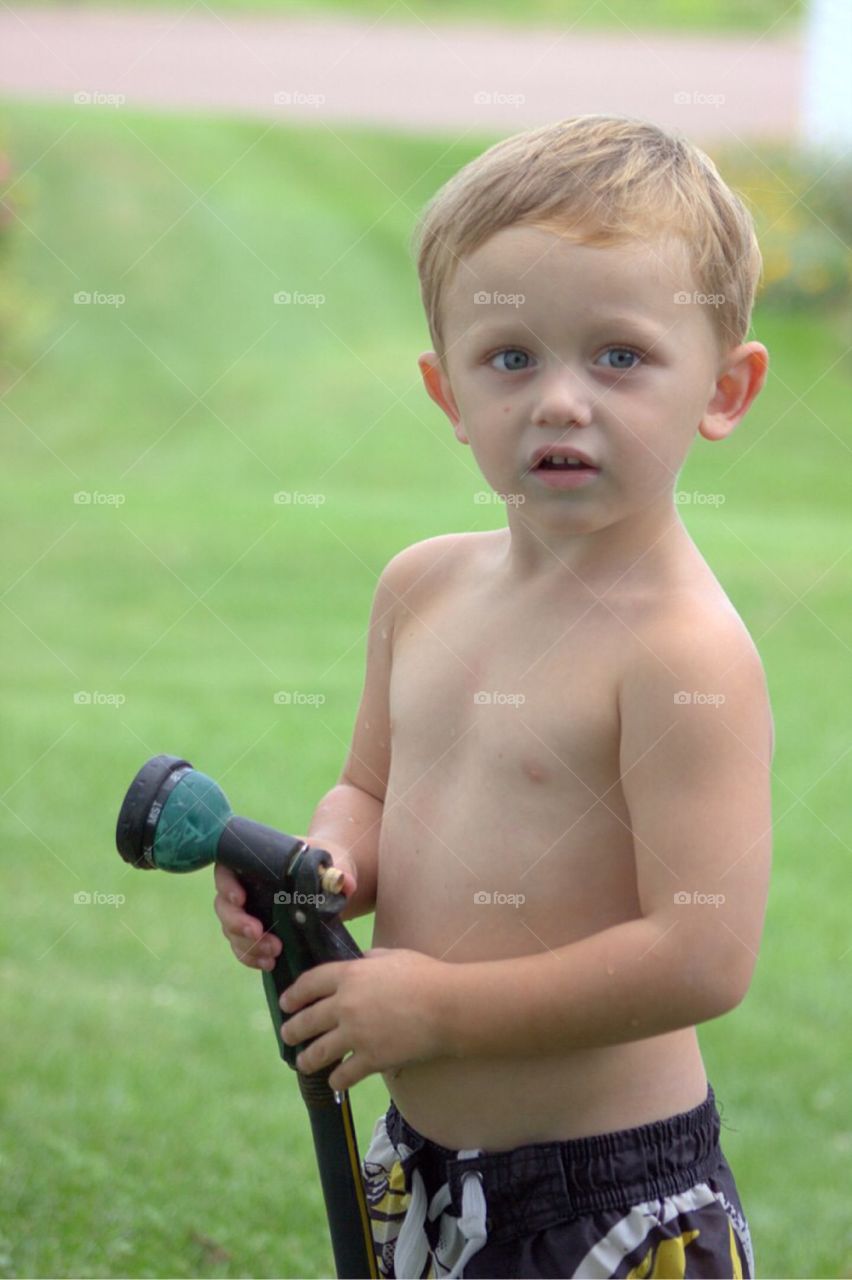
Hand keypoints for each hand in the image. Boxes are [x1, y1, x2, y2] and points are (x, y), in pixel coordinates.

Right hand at [213, 842, 355, 970]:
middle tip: (257, 933)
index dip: (226, 885)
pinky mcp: (256, 932)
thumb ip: (339, 872)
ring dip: (248, 945)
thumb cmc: (325, 865)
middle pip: (224, 906)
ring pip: (232, 931)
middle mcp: (245, 886)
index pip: (227, 870)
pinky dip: (252, 957)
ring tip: (273, 953)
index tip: (240, 898)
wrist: (330, 883)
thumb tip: (345, 884)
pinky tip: (268, 963)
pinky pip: (244, 947)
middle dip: (237, 923)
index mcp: (255, 862)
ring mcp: (248, 911)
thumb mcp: (334, 862)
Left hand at [279, 947, 447, 1090]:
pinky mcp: (370, 1059)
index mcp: (349, 976)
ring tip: (303, 1062)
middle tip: (287, 1035)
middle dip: (292, 1030)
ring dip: (306, 1059)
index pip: (309, 984)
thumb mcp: (393, 956)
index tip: (286, 1003)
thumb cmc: (425, 976)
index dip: (293, 995)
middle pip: (306, 1020)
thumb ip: (371, 959)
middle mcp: (345, 1005)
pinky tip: (334, 1082)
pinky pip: (343, 1074)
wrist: (446, 1006)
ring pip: (317, 1051)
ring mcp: (355, 1034)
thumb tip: (362, 962)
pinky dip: (336, 1080)